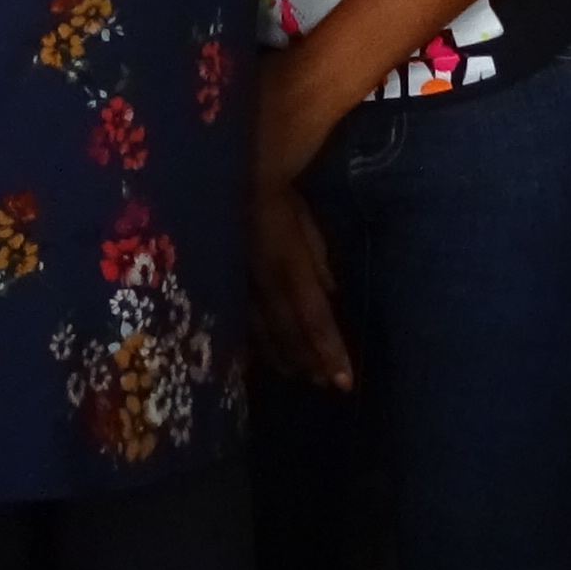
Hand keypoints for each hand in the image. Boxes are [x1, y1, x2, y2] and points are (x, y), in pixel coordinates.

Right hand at [250, 169, 354, 388]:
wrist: (233, 184)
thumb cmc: (282, 203)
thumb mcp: (309, 229)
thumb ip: (319, 266)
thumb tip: (332, 297)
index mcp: (287, 265)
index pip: (313, 316)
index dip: (328, 349)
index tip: (343, 381)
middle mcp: (262, 282)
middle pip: (288, 331)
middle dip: (307, 361)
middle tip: (325, 386)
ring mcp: (241, 287)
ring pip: (262, 333)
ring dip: (283, 359)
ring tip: (301, 377)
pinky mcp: (226, 287)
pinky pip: (241, 323)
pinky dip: (256, 345)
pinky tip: (263, 361)